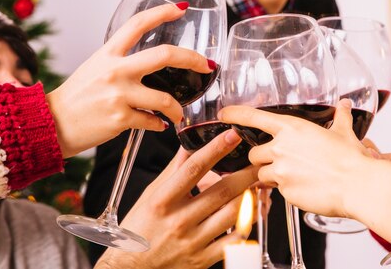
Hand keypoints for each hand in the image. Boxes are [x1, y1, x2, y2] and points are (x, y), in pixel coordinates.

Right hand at [46, 3, 214, 156]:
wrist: (52, 124)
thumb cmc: (77, 97)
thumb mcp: (95, 67)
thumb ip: (120, 61)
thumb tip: (151, 63)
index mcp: (109, 53)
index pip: (138, 24)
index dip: (162, 12)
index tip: (181, 8)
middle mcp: (115, 70)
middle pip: (165, 55)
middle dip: (193, 60)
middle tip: (207, 66)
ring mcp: (119, 94)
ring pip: (165, 98)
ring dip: (178, 108)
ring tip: (179, 113)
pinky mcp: (121, 119)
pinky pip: (153, 121)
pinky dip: (160, 125)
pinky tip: (159, 125)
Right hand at [95, 129, 258, 268]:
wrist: (131, 267)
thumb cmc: (139, 229)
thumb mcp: (151, 194)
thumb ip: (174, 169)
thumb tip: (188, 144)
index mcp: (163, 200)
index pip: (194, 169)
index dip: (216, 150)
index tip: (232, 135)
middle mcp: (179, 220)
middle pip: (222, 191)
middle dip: (246, 174)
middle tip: (259, 162)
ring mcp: (193, 241)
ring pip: (233, 214)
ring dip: (250, 197)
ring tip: (257, 186)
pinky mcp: (203, 259)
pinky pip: (234, 240)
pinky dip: (247, 224)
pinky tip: (250, 212)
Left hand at [219, 99, 367, 217]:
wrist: (357, 185)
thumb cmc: (352, 160)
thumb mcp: (344, 133)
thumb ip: (340, 117)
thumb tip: (344, 105)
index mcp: (292, 128)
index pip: (254, 117)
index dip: (235, 114)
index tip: (224, 114)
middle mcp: (281, 148)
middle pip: (254, 153)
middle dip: (261, 159)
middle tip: (280, 161)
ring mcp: (281, 171)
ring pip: (262, 174)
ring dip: (272, 176)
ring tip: (295, 176)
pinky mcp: (285, 193)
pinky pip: (277, 192)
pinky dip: (286, 190)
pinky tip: (304, 188)